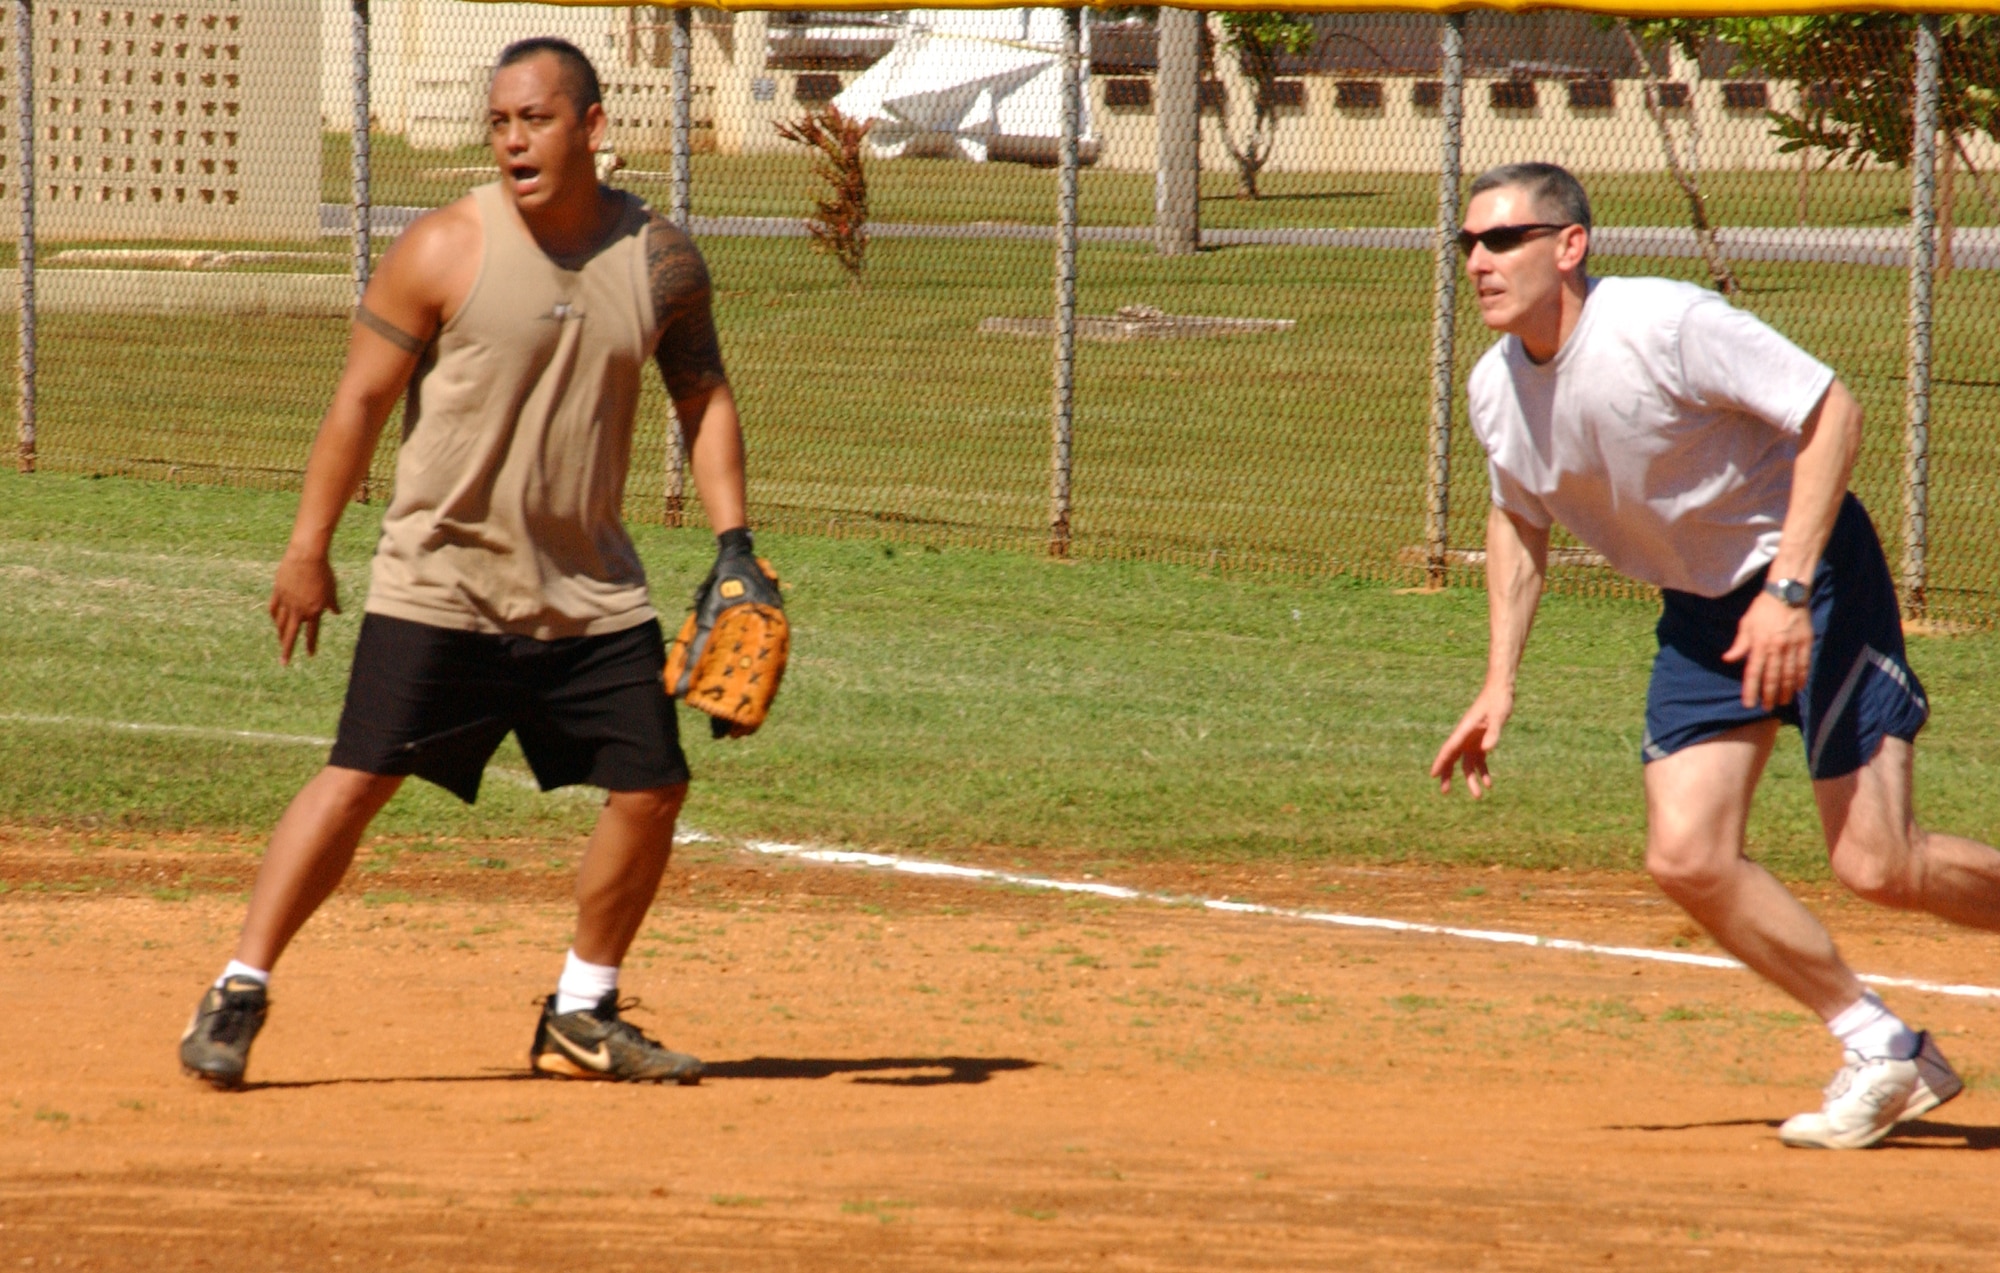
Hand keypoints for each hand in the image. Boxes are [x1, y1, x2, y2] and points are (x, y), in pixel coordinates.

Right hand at [270, 551, 339, 664]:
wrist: (306, 557)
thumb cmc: (323, 572)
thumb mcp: (332, 589)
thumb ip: (332, 603)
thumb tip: (337, 613)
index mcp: (314, 610)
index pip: (312, 633)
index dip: (311, 645)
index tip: (310, 655)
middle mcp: (299, 610)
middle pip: (290, 634)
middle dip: (287, 650)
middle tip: (283, 662)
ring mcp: (286, 602)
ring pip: (280, 623)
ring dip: (280, 633)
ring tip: (280, 640)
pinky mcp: (278, 592)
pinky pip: (273, 608)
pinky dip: (273, 615)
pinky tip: (274, 620)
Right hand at [1430, 684, 1513, 798]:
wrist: (1501, 690)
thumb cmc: (1498, 701)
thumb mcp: (1498, 717)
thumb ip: (1493, 733)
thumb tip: (1486, 751)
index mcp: (1464, 730)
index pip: (1449, 749)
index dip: (1441, 762)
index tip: (1433, 775)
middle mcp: (1465, 736)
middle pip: (1452, 758)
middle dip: (1448, 775)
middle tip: (1445, 792)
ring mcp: (1472, 739)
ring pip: (1467, 763)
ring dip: (1471, 779)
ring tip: (1478, 796)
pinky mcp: (1481, 740)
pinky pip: (1479, 760)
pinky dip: (1483, 772)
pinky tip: (1489, 783)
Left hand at [1723, 591, 1812, 709]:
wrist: (1787, 593)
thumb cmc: (1762, 609)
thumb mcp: (1746, 624)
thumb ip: (1739, 644)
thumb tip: (1727, 659)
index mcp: (1759, 644)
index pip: (1753, 673)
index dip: (1750, 690)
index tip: (1749, 704)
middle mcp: (1776, 648)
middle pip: (1773, 677)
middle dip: (1769, 695)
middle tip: (1767, 709)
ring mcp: (1793, 646)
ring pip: (1789, 674)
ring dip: (1785, 691)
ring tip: (1782, 702)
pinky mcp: (1806, 643)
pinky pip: (1804, 664)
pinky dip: (1801, 677)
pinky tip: (1798, 688)